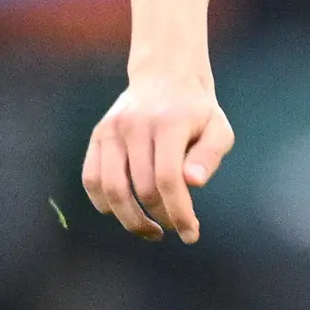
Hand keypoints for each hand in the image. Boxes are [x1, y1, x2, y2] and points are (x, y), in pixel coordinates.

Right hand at [83, 70, 234, 241]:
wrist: (165, 75)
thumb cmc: (197, 111)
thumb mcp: (219, 128)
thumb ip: (210, 156)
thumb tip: (194, 183)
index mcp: (169, 124)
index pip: (168, 179)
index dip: (179, 212)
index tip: (191, 234)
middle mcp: (135, 126)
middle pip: (142, 188)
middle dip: (161, 217)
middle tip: (176, 229)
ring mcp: (112, 130)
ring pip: (112, 188)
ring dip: (130, 219)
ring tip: (150, 230)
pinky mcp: (98, 136)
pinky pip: (91, 178)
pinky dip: (104, 202)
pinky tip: (123, 213)